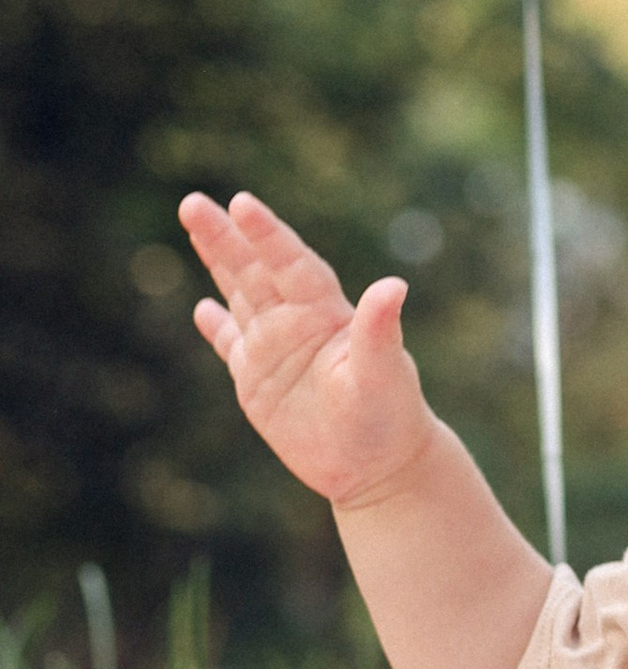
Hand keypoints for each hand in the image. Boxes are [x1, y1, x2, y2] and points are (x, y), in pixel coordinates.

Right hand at [179, 191, 432, 508]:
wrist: (380, 466)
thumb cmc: (390, 416)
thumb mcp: (384, 373)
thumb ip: (380, 330)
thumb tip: (393, 287)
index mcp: (326, 314)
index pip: (291, 264)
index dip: (267, 235)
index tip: (242, 204)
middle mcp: (297, 322)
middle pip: (255, 269)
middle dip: (225, 237)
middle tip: (192, 203)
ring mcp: (276, 350)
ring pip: (239, 295)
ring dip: (217, 262)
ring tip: (194, 223)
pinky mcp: (259, 382)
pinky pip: (232, 345)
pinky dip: (217, 326)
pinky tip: (202, 307)